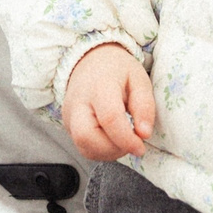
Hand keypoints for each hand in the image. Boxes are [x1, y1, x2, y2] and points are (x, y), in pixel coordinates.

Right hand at [64, 43, 155, 160]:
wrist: (90, 60)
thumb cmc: (117, 70)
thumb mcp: (139, 79)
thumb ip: (144, 106)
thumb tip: (144, 134)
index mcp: (99, 86)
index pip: (109, 118)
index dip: (126, 138)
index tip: (141, 146)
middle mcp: (78, 103)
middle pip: (86, 137)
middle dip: (113, 149)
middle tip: (130, 143)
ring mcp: (69, 115)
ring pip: (83, 147)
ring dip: (108, 152)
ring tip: (123, 140)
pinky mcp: (67, 125)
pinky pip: (82, 147)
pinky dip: (100, 151)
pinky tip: (112, 140)